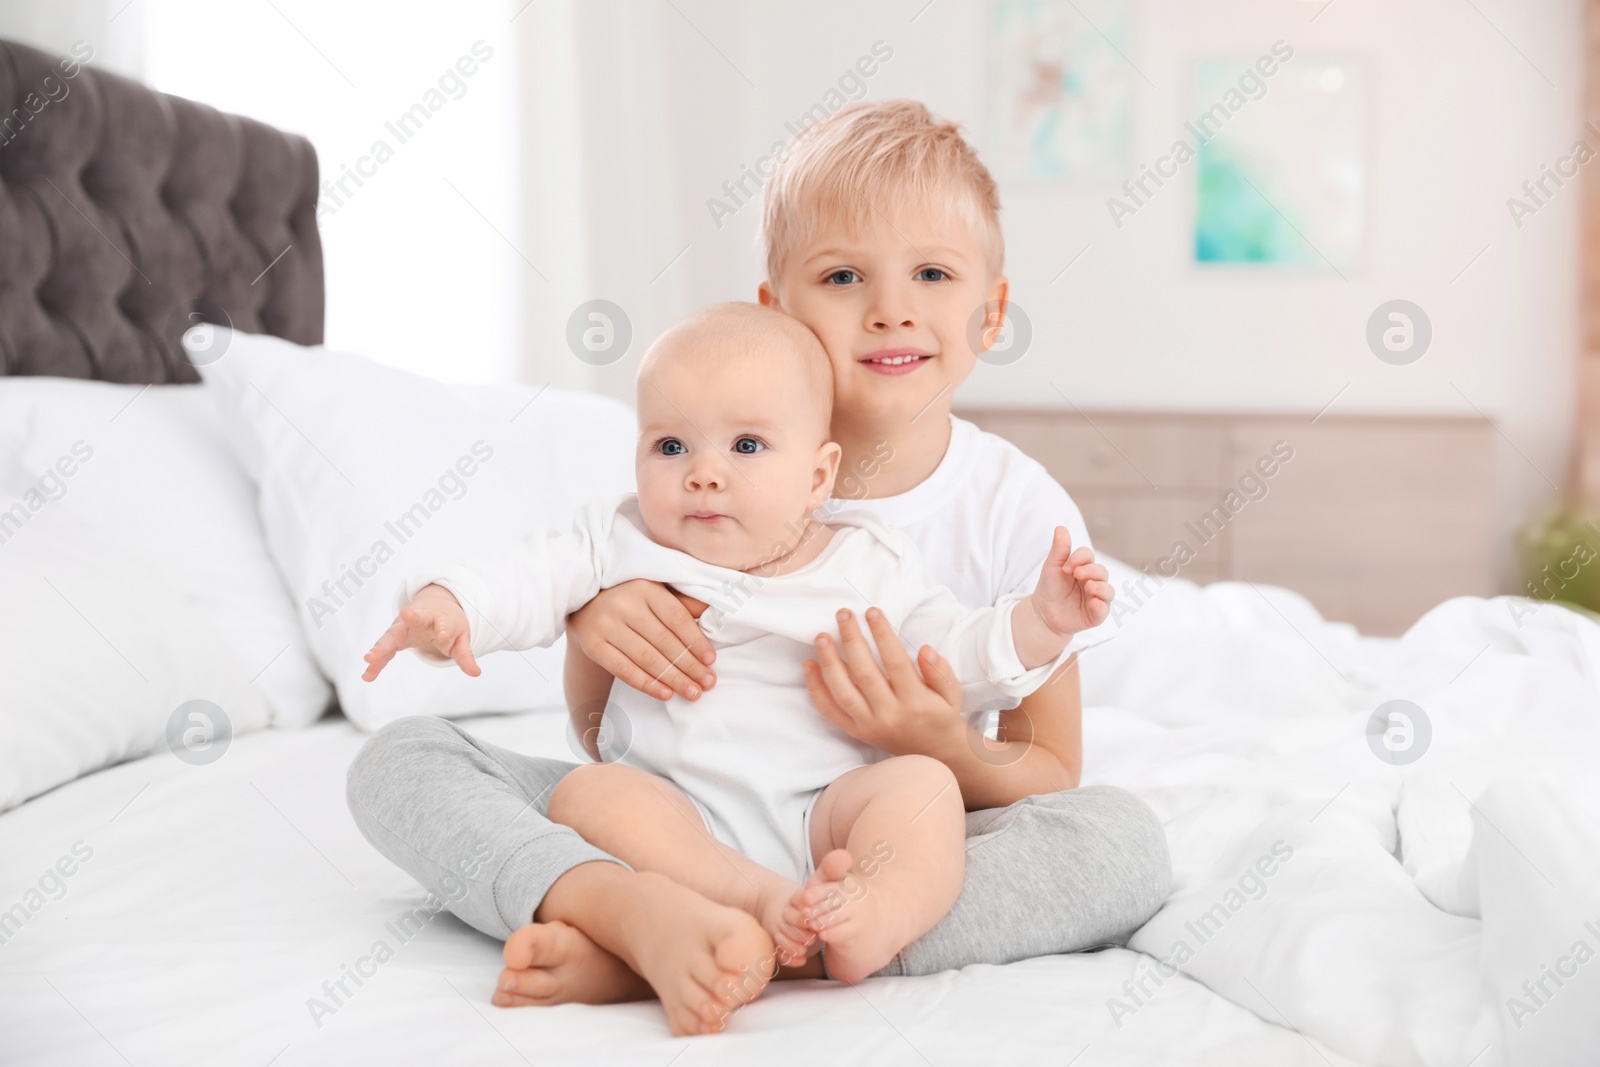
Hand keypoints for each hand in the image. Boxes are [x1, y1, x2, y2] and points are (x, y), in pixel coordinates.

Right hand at [362, 584, 479, 680]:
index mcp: (441, 619)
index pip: (444, 624)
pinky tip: (367, 675)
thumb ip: (465, 656)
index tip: (445, 636)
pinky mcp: (393, 637)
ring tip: (370, 659)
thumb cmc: (449, 625)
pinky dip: (376, 662)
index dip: (445, 630)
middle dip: (411, 617)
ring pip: (392, 635)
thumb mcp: (460, 639)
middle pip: (415, 618)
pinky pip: (383, 650)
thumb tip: (476, 672)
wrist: (433, 609)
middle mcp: (420, 619)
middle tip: (406, 614)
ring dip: (381, 647)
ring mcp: (403, 627)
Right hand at [567, 579, 715, 700]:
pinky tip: (666, 694)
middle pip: (664, 641)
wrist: (583, 601)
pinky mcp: (593, 645)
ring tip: (692, 692)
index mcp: (645, 588)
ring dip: (673, 679)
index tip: (711, 660)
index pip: (677, 618)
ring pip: (646, 658)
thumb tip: (712, 614)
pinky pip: (624, 670)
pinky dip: (647, 684)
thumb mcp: (654, 590)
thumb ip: (681, 601)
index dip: (696, 641)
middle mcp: (624, 605)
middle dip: (689, 665)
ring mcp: (606, 626)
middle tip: (708, 683)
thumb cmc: (628, 596)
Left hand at [801, 607, 965, 756]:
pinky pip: (831, 712)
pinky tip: (809, 665)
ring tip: (821, 637)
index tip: (872, 612)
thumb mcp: (952, 693)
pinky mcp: (856, 733)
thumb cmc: (942, 717)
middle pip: (864, 673)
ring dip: (829, 662)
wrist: (935, 756)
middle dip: (851, 640)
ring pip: (843, 692)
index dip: (882, 635)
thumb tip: (924, 650)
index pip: (895, 662)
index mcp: (916, 702)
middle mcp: (890, 715)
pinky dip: (816, 689)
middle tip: (843, 615)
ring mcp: (869, 725)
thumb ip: (940, 671)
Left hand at [1031, 527, 1113, 636]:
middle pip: (1101, 571)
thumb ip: (1059, 549)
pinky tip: (1093, 603)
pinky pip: (1104, 609)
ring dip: (1100, 587)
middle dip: (1091, 571)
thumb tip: (1060, 527)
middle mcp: (1093, 581)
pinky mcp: (1096, 614)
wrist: (1043, 613)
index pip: (1088, 556)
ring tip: (1089, 587)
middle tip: (1077, 574)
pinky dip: (1100, 605)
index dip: (1079, 558)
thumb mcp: (1052, 567)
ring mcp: (1096, 598)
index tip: (1065, 567)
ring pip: (1108, 590)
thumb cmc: (1050, 588)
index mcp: (1083, 567)